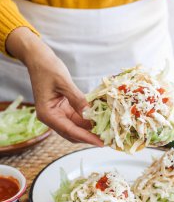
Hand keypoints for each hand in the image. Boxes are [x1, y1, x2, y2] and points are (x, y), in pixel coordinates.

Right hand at [6, 28, 102, 144]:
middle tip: (107, 139)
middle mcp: (51, 118)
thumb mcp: (65, 83)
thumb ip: (78, 100)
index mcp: (47, 114)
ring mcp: (57, 114)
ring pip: (76, 128)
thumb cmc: (48, 68)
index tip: (100, 143)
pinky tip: (99, 120)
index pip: (69, 130)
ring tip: (106, 131)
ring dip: (89, 130)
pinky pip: (76, 118)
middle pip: (72, 133)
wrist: (39, 59)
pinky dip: (87, 120)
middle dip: (89, 137)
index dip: (86, 137)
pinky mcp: (63, 109)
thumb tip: (91, 114)